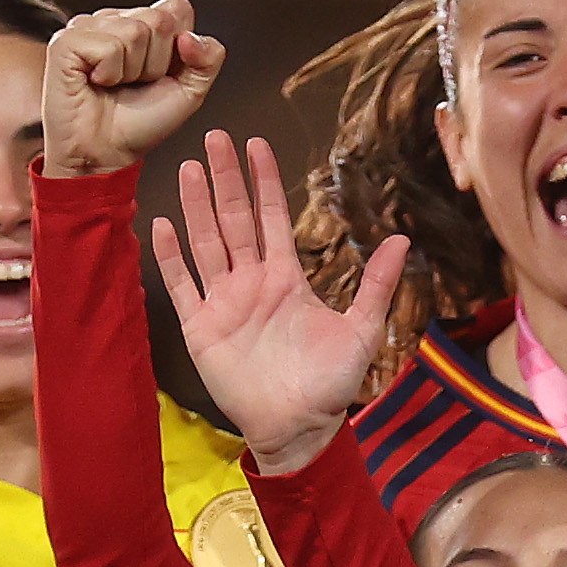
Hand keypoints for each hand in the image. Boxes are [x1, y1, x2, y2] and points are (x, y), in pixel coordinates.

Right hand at [44, 0, 224, 180]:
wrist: (106, 153)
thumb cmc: (140, 124)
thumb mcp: (190, 92)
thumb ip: (208, 59)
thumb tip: (190, 37)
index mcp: (142, 23)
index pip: (178, 8)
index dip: (180, 49)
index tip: (161, 75)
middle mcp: (115, 19)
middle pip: (160, 20)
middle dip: (157, 63)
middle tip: (135, 84)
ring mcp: (88, 26)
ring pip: (135, 32)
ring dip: (133, 70)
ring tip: (116, 85)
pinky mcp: (67, 40)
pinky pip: (109, 46)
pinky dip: (110, 73)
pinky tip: (96, 82)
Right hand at [152, 130, 401, 469]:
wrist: (299, 428)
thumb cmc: (331, 385)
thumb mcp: (361, 331)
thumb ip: (376, 285)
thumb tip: (402, 239)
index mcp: (287, 279)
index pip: (272, 218)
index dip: (263, 181)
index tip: (256, 144)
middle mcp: (252, 283)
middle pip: (234, 219)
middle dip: (225, 179)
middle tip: (214, 137)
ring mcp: (224, 302)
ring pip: (206, 243)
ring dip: (197, 206)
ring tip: (189, 168)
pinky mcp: (201, 327)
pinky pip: (183, 285)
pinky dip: (171, 257)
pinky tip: (163, 224)